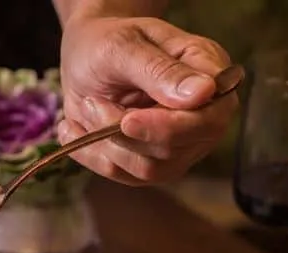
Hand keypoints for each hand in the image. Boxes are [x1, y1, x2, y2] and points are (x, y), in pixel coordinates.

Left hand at [58, 15, 237, 184]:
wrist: (86, 57)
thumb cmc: (109, 43)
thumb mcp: (125, 46)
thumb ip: (160, 70)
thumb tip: (202, 93)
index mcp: (209, 76)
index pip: (209, 119)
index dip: (170, 128)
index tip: (129, 121)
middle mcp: (201, 117)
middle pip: (175, 150)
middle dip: (126, 134)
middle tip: (92, 103)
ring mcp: (179, 146)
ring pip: (149, 169)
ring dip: (108, 143)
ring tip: (88, 107)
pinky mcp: (152, 165)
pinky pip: (124, 175)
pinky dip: (93, 155)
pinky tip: (77, 130)